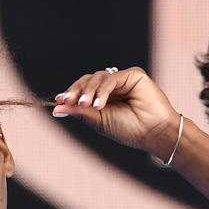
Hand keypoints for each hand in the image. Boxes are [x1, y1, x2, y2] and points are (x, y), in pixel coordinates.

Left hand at [53, 67, 179, 158]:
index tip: (59, 100)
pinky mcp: (134, 75)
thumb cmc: (129, 130)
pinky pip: (112, 77)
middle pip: (88, 80)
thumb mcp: (99, 121)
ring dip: (89, 91)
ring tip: (87, 105)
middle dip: (77, 90)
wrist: (153, 133)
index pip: (84, 90)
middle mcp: (113, 88)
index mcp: (105, 99)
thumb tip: (55, 108)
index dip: (71, 93)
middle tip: (69, 100)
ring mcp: (123, 80)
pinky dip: (103, 90)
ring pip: (98, 77)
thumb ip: (79, 112)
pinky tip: (99, 103)